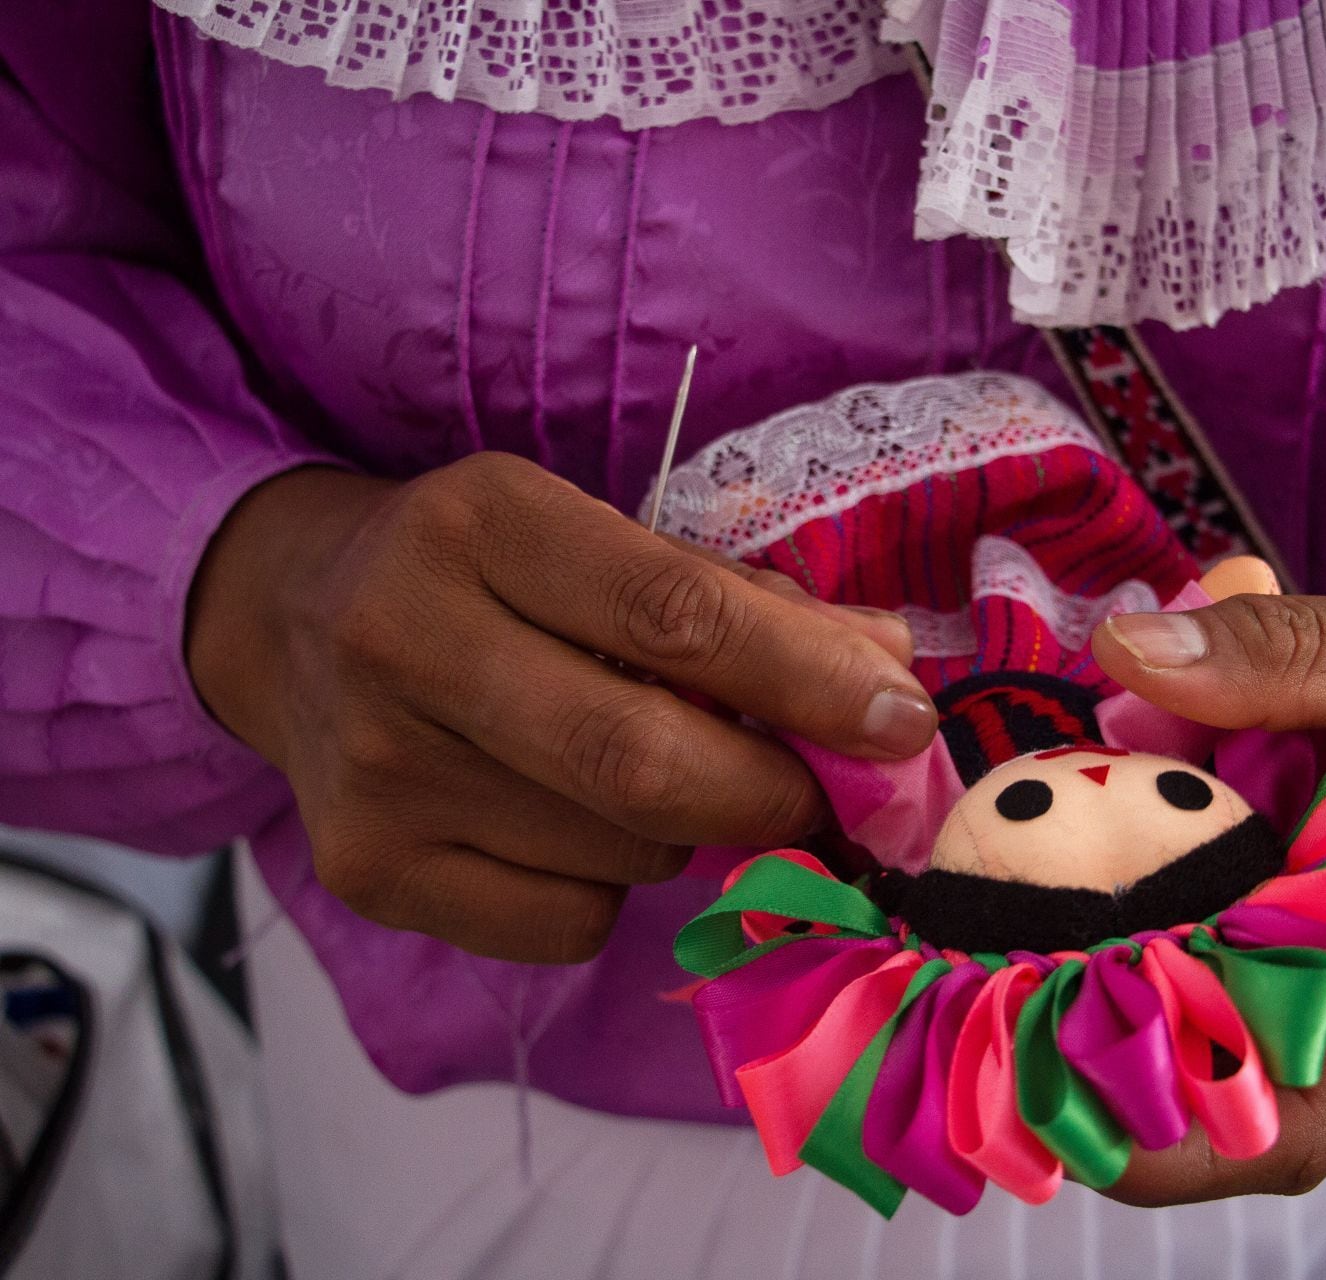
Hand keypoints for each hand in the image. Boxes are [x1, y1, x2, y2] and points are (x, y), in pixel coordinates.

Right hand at [186, 455, 935, 962]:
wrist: (290, 621)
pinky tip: (568, 826)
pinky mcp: (366, 870)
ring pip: (622, 851)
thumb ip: (749, 604)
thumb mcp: (604, 542)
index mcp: (482, 522)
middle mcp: (406, 640)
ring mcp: (375, 770)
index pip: (676, 614)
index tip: (903, 722)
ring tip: (650, 777)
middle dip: (773, 794)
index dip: (809, 678)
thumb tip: (890, 674)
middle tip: (826, 800)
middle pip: (643, 760)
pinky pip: (566, 922)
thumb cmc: (492, 573)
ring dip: (687, 833)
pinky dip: (612, 890)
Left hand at [1089, 546, 1325, 1201]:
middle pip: (1258, 1101)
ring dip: (1155, 1018)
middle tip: (1005, 1025)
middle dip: (1132, 1085)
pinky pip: (1275, 967)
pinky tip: (1118, 892)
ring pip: (1259, 1039)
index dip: (1171, 1140)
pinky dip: (1194, 947)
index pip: (1296, 1124)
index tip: (1053, 1101)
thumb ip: (1266, 656)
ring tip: (1032, 973)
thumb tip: (1124, 653)